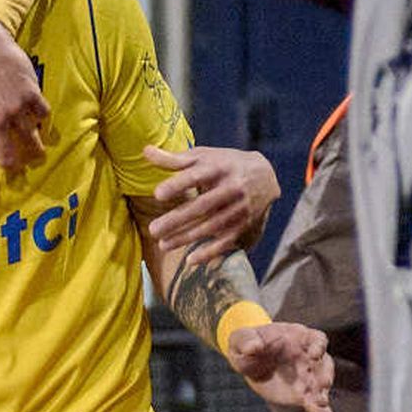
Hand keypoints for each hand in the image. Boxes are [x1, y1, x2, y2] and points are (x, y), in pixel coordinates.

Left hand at [0, 14, 48, 201]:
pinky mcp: (30, 91)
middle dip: (17, 166)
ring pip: (32, 138)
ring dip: (36, 148)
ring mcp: (15, 107)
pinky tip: (43, 120)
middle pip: (11, 156)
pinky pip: (43, 113)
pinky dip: (44, 119)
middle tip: (20, 169)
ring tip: (39, 152)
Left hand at [145, 144, 279, 261]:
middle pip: (202, 206)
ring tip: (163, 245)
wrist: (265, 175)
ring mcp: (239, 208)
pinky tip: (190, 261)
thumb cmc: (224, 164)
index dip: (178, 185)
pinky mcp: (244, 224)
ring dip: (187, 237)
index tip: (158, 194)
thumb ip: (174, 159)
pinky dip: (210, 252)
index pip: (196, 176)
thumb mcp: (203, 157)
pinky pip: (227, 241)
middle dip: (177, 219)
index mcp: (218, 168)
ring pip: (211, 226)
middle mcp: (231, 188)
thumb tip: (145, 150)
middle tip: (153, 230)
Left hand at [226, 319, 334, 411]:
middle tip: (323, 383)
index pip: (317, 339)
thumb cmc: (247, 343)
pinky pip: (314, 402)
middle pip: (324, 364)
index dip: (318, 345)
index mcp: (299, 338)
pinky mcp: (302, 394)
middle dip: (325, 373)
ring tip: (320, 403)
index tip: (314, 354)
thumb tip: (253, 346)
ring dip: (323, 392)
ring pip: (321, 384)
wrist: (248, 361)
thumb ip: (246, 340)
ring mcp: (308, 376)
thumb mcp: (241, 339)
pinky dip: (322, 411)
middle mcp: (308, 356)